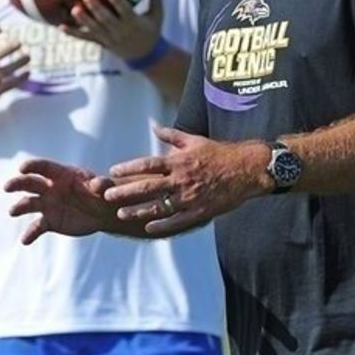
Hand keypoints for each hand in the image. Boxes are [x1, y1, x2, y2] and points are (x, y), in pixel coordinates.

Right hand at [4, 159, 115, 244]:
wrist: (104, 213)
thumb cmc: (102, 193)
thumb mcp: (104, 186)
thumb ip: (101, 184)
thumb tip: (98, 184)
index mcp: (61, 174)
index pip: (44, 167)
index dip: (32, 166)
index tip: (22, 168)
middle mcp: (50, 188)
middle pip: (30, 183)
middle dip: (18, 184)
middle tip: (7, 187)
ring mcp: (48, 205)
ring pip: (29, 204)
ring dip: (19, 207)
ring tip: (13, 211)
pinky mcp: (50, 221)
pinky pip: (37, 227)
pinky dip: (30, 233)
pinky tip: (25, 240)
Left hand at [61, 0, 164, 61]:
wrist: (145, 56)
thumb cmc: (151, 32)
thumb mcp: (157, 18)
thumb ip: (157, 2)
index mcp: (134, 23)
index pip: (125, 11)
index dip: (117, 2)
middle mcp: (120, 31)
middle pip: (106, 19)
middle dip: (96, 9)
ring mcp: (109, 38)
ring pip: (94, 29)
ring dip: (83, 20)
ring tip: (74, 10)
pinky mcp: (101, 43)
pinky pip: (86, 38)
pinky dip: (73, 33)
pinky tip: (61, 27)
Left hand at [103, 126, 269, 236]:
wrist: (247, 170)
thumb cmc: (219, 154)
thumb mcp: (195, 140)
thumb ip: (172, 135)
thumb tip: (155, 127)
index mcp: (179, 161)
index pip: (148, 164)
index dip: (129, 167)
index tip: (113, 171)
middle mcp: (181, 180)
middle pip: (148, 187)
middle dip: (126, 192)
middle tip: (107, 196)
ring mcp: (190, 198)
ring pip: (159, 206)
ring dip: (138, 210)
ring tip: (121, 213)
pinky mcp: (200, 212)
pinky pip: (178, 221)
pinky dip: (162, 225)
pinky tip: (149, 227)